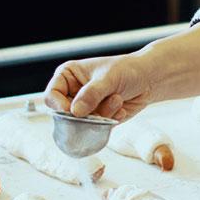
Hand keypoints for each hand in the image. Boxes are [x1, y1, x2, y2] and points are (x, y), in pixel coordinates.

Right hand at [43, 53, 159, 121]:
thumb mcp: (108, 78)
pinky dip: (108, 121)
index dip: (61, 107)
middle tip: (100, 109)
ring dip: (101, 116)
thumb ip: (92, 94)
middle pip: (64, 115)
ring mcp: (84, 107)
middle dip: (85, 115)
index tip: (76, 112)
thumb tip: (75, 111)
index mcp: (68, 76)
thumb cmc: (127, 70)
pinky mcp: (96, 118)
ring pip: (81, 124)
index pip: (51, 96)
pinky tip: (120, 109)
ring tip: (117, 100)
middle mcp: (72, 93)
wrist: (148, 80)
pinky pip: (95, 129)